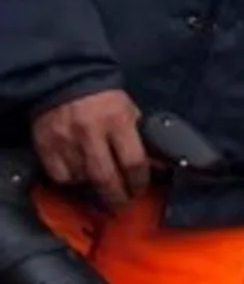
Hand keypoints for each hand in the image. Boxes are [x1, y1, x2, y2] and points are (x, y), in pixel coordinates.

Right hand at [33, 89, 149, 207]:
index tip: (139, 190)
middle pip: (106, 178)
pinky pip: (60, 176)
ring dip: (94, 188)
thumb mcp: (130, 112)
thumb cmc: (104, 99)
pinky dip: (71, 180)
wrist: (66, 80)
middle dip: (117, 197)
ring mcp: (66, 140)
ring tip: (101, 188)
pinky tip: (79, 175)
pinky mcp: (46, 145)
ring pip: (82, 179)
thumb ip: (140, 139)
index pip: (133, 163)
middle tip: (122, 204)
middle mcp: (91, 132)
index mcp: (118, 121)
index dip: (139, 183)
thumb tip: (156, 168)